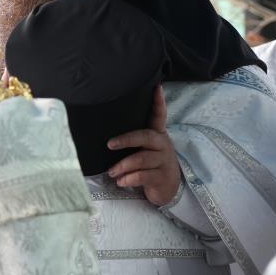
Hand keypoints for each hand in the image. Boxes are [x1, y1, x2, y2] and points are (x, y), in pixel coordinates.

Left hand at [106, 85, 181, 205]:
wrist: (168, 188)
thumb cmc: (150, 163)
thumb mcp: (145, 148)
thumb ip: (134, 140)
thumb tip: (107, 135)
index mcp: (157, 134)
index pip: (159, 115)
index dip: (158, 101)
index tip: (156, 86)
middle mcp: (162, 144)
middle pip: (145, 137)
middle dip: (126, 140)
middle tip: (109, 145)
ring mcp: (164, 161)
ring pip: (142, 159)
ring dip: (123, 165)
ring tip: (111, 171)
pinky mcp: (162, 177)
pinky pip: (144, 176)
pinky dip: (129, 179)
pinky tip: (121, 181)